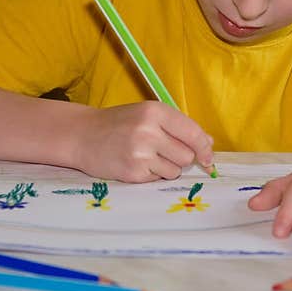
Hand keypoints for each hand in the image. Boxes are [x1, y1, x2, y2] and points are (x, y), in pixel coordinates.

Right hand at [71, 101, 213, 181]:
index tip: (208, 157)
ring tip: (147, 156)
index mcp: (156, 112)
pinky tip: (136, 163)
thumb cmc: (119, 123)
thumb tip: (208, 142)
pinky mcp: (133, 173)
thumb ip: (179, 126)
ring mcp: (140, 154)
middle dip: (181, 157)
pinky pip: (158, 179)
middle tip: (162, 150)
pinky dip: (152, 174)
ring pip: (175, 170)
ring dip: (167, 167)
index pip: (193, 133)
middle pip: (187, 155)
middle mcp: (149, 131)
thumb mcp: (148, 115)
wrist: (82, 135)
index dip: (205, 148)